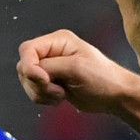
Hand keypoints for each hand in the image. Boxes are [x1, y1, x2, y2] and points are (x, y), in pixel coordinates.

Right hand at [16, 30, 139, 116]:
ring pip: (27, 81)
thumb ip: (49, 66)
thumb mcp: (76, 68)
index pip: (27, 50)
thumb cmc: (102, 78)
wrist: (115, 96)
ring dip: (41, 93)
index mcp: (58, 41)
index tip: (45, 80)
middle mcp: (51, 52)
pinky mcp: (51, 82)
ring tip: (61, 94)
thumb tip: (28, 71)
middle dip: (37, 83)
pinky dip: (43, 98)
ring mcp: (50, 68)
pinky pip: (34, 91)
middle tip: (58, 91)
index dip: (30, 67)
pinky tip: (61, 98)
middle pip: (24, 67)